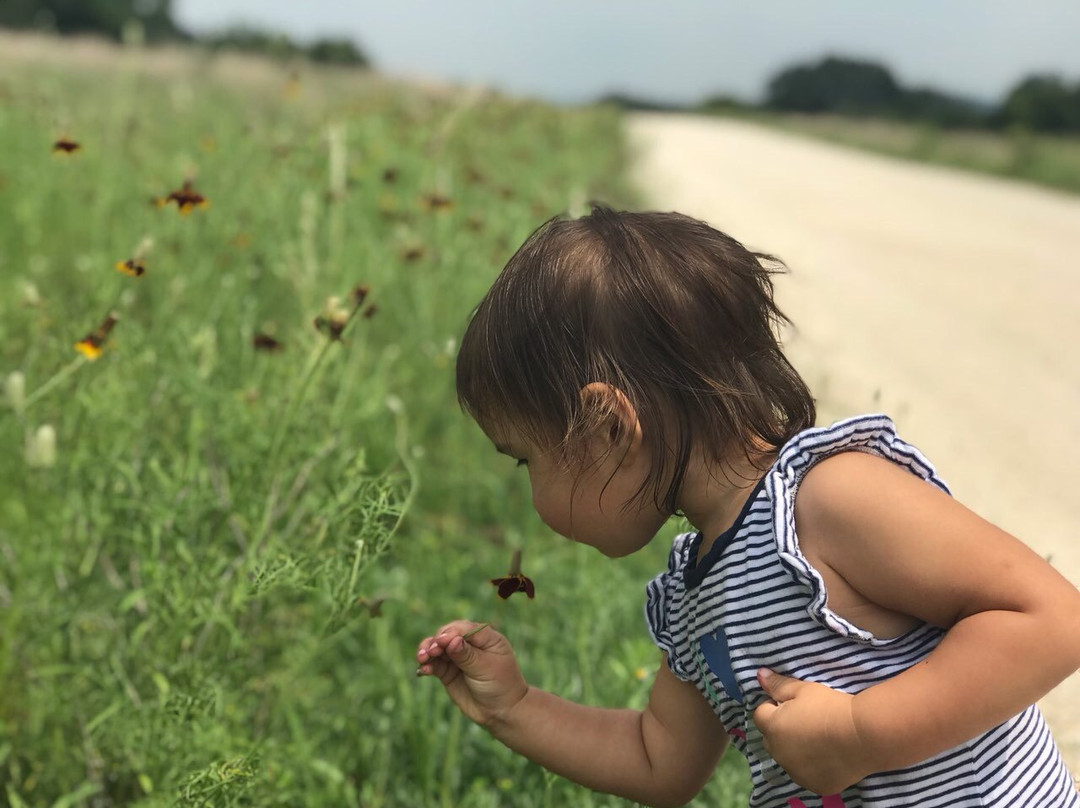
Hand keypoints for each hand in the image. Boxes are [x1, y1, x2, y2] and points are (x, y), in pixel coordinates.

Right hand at [416, 620, 528, 728]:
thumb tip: (450, 640)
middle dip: (437, 641)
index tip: (441, 640)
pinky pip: (434, 665)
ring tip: (421, 658)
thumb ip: (467, 655)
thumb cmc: (500, 685)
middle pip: (448, 635)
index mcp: (486, 638)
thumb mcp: (485, 668)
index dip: (452, 632)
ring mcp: (458, 657)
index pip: (465, 628)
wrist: (500, 712)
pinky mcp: (448, 671)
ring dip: (428, 651)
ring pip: (438, 648)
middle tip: (430, 651)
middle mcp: (470, 644)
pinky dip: (427, 665)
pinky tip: (423, 671)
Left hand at [752, 668, 871, 795]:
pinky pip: (806, 773)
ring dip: (794, 749)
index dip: (772, 706)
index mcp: (773, 728)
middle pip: (771, 739)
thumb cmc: (830, 707)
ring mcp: (796, 773)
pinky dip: (811, 766)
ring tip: (817, 738)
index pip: (760, 715)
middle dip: (780, 729)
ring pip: (787, 758)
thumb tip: (760, 675)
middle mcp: (779, 754)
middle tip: (804, 720)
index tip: (791, 703)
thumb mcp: (803, 689)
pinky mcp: (815, 785)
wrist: (864, 735)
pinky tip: (828, 756)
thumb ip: (778, 685)